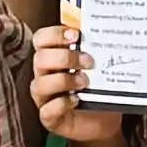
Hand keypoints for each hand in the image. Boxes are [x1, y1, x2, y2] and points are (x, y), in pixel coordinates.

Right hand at [27, 13, 122, 146]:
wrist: (105, 121)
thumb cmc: (98, 88)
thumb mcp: (98, 66)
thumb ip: (95, 49)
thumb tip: (106, 26)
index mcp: (52, 58)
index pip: (41, 39)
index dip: (54, 35)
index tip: (76, 35)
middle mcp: (44, 76)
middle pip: (40, 59)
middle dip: (65, 58)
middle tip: (89, 62)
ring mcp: (44, 98)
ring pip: (39, 85)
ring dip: (64, 80)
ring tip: (85, 82)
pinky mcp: (50, 118)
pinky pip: (47, 110)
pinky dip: (61, 104)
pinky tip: (76, 100)